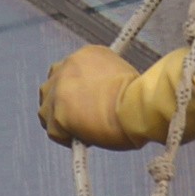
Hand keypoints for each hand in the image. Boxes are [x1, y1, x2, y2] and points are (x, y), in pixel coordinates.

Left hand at [36, 43, 194, 147]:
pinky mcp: (59, 112)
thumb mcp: (128, 78)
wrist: (145, 105)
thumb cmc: (148, 95)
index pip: (69, 73)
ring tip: (82, 133)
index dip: (77, 92)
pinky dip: (66, 138)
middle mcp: (67, 66)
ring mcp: (60, 89)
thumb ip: (115, 81)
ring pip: (46, 109)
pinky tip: (82, 141)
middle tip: (83, 121)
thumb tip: (135, 90)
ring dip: (60, 121)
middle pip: (52, 87)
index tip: (91, 106)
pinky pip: (53, 130)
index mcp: (86, 54)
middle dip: (63, 104)